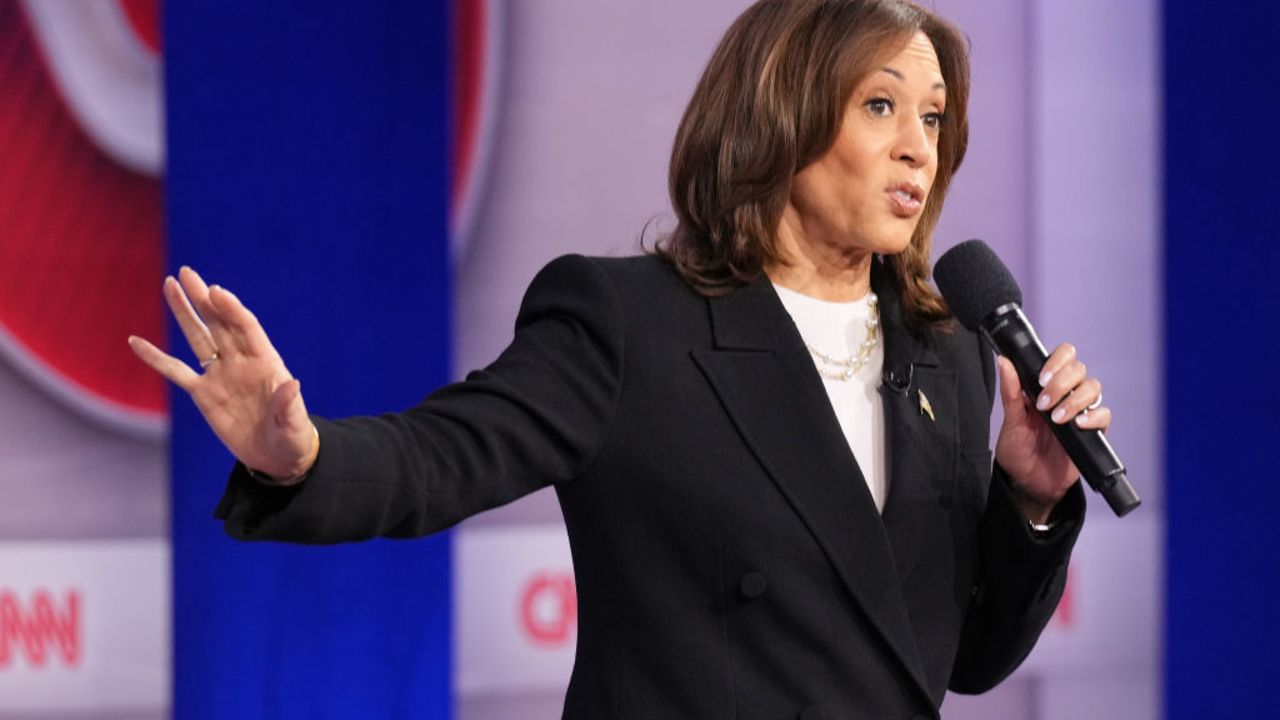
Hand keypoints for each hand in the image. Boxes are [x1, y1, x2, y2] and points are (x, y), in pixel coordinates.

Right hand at [128, 267, 318, 481]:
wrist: (278, 458)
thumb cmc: (292, 438)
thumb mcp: (294, 424)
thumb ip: (289, 405)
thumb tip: (291, 385)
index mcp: (266, 362)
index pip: (246, 328)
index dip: (231, 309)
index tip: (216, 291)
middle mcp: (241, 362)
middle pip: (219, 323)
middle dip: (204, 299)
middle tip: (186, 273)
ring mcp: (220, 375)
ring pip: (198, 337)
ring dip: (185, 312)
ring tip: (170, 285)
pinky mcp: (203, 394)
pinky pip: (176, 371)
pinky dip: (156, 358)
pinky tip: (136, 342)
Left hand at [993, 343, 1110, 522]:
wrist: (1028, 482)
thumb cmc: (1017, 450)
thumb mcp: (1011, 420)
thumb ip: (1010, 391)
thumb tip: (1004, 361)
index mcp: (1046, 385)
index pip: (1063, 356)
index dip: (1057, 361)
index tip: (1042, 378)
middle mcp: (1066, 394)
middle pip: (1079, 370)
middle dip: (1062, 384)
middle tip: (1044, 404)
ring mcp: (1080, 411)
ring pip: (1093, 388)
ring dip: (1075, 400)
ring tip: (1056, 418)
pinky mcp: (1093, 430)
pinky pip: (1104, 414)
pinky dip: (1094, 417)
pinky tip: (1078, 425)